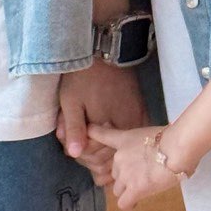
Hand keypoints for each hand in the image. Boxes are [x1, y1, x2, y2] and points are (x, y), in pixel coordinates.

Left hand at [57, 62, 147, 183]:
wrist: (106, 54)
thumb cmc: (83, 78)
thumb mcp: (71, 102)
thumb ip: (73, 129)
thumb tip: (74, 154)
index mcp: (105, 126)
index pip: (94, 155)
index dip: (79, 154)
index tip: (69, 144)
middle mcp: (124, 127)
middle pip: (109, 156)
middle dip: (91, 155)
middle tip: (78, 143)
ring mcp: (136, 121)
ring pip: (122, 150)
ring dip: (107, 153)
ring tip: (94, 145)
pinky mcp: (142, 113)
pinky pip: (134, 138)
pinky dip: (123, 145)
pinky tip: (113, 142)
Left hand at [91, 123, 189, 210]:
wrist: (178, 148)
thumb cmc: (175, 139)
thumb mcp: (158, 133)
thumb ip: (152, 142)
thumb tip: (163, 152)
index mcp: (125, 140)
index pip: (103, 135)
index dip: (94, 133)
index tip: (88, 131)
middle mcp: (120, 158)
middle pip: (115, 172)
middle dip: (125, 175)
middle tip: (142, 176)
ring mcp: (125, 175)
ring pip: (118, 189)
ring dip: (128, 190)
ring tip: (143, 188)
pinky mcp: (134, 189)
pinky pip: (124, 203)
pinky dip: (129, 204)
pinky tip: (135, 203)